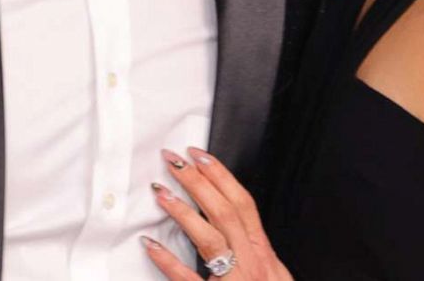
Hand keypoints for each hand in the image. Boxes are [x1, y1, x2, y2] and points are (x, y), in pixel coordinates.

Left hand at [142, 147, 292, 280]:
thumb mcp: (274, 276)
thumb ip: (256, 252)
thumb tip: (239, 228)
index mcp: (264, 254)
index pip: (243, 205)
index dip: (222, 176)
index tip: (201, 155)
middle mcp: (252, 264)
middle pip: (225, 213)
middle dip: (199, 182)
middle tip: (174, 160)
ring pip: (211, 239)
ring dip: (184, 212)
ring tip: (160, 191)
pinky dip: (169, 262)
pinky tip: (150, 245)